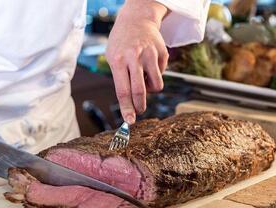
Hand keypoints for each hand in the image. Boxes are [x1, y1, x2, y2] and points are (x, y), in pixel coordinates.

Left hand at [106, 0, 168, 123]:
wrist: (137, 19)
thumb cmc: (121, 42)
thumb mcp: (112, 57)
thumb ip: (120, 79)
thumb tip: (129, 104)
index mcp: (118, 60)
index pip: (123, 91)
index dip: (127, 109)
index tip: (130, 121)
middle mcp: (134, 57)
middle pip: (140, 91)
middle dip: (140, 106)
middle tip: (140, 111)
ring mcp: (150, 55)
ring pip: (157, 85)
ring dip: (151, 89)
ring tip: (144, 80)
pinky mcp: (162, 53)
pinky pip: (162, 75)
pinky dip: (156, 75)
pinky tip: (149, 64)